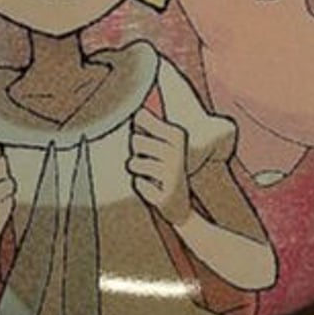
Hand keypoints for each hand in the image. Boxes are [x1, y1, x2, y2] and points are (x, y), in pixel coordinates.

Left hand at [127, 108, 191, 226]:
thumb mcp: (162, 141)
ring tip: (152, 174)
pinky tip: (154, 188)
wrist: (180, 203)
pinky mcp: (165, 196)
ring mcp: (172, 174)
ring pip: (133, 163)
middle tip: (150, 159)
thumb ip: (148, 125)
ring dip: (138, 169)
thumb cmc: (165, 165)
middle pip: (135, 140)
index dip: (137, 128)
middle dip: (137, 151)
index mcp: (177, 134)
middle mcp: (177, 152)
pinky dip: (142, 186)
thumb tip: (136, 110)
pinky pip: (137, 183)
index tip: (147, 136)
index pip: (141, 116)